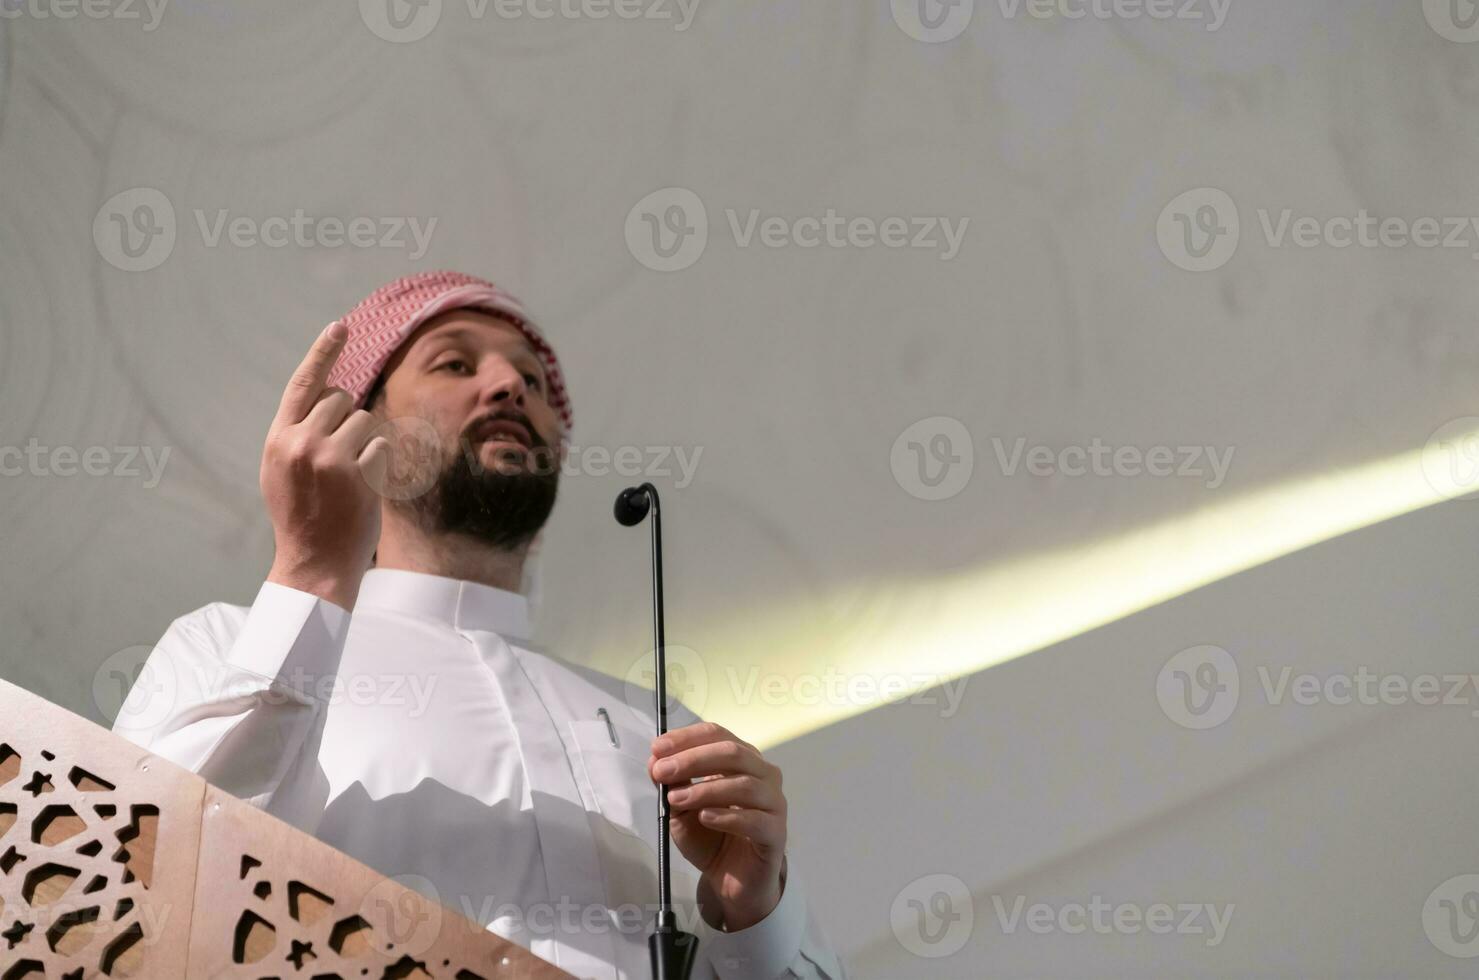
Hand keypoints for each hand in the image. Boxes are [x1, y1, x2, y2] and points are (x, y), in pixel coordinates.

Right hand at [260, 321, 389, 610]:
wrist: (314, 562)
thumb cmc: (304, 514)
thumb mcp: (284, 469)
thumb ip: (300, 432)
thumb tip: (330, 394)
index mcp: (279, 438)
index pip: (303, 383)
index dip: (323, 352)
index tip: (341, 326)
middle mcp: (301, 442)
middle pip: (343, 399)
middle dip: (350, 421)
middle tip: (340, 460)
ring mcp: (331, 457)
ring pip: (368, 420)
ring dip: (368, 443)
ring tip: (350, 478)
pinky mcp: (359, 474)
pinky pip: (383, 447)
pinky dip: (381, 464)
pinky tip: (363, 489)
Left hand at [649, 722, 786, 931]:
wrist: (732, 880)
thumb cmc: (710, 837)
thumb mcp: (681, 808)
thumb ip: (673, 783)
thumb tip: (655, 760)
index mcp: (741, 759)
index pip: (717, 735)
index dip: (687, 738)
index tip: (658, 748)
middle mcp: (763, 774)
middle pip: (733, 752)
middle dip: (693, 759)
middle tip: (663, 772)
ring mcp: (773, 802)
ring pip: (745, 784)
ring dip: (705, 789)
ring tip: (676, 800)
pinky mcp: (776, 833)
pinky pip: (754, 819)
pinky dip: (727, 816)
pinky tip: (704, 818)